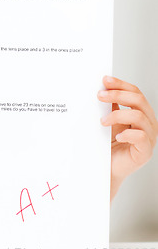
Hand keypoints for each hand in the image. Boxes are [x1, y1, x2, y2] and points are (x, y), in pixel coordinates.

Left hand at [98, 76, 157, 198]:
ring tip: (102, 121)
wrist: (107, 168)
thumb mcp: (108, 119)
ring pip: (139, 116)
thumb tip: (101, 88)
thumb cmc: (109, 144)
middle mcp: (147, 123)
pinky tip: (117, 135)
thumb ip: (109, 105)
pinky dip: (127, 133)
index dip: (121, 84)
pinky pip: (141, 137)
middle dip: (117, 94)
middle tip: (99, 95)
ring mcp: (149, 137)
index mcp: (140, 112)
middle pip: (138, 100)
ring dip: (117, 115)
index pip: (135, 92)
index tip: (105, 80)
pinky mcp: (145, 152)